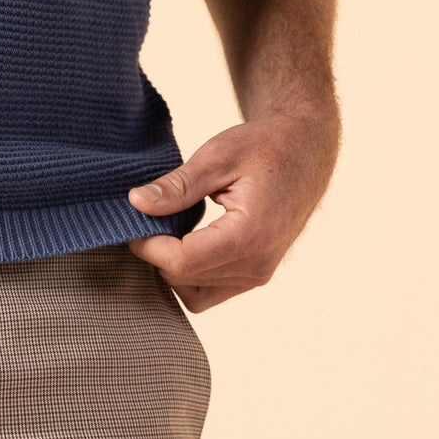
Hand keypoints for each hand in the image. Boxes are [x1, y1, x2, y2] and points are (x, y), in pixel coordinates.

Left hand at [124, 109, 339, 311]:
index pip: (181, 262)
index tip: (134, 218)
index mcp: (250, 235)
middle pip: (184, 277)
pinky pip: (210, 291)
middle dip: (156, 251)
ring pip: (194, 291)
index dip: (147, 245)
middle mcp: (258, 265)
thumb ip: (177, 186)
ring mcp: (260, 275)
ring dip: (173, 264)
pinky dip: (190, 272)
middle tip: (147, 215)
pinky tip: (186, 238)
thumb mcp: (217, 156)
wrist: (304, 152)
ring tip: (170, 224)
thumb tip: (136, 203)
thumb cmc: (263, 147)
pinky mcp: (257, 275)